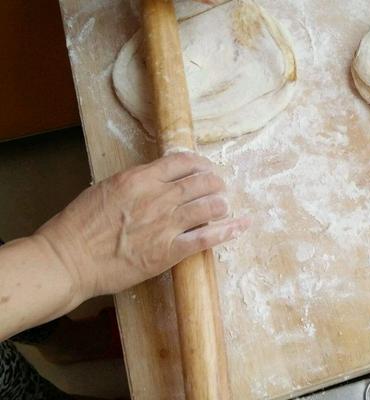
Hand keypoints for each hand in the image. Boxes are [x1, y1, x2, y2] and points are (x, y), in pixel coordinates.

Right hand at [34, 152, 249, 298]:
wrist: (69, 259)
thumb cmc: (80, 225)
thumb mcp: (106, 189)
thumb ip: (136, 183)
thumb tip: (158, 179)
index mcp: (139, 179)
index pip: (181, 162)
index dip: (200, 163)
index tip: (206, 168)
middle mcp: (157, 198)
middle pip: (200, 182)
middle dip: (215, 182)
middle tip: (220, 186)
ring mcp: (165, 225)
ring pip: (208, 206)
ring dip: (221, 204)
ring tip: (224, 205)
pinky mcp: (169, 252)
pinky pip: (207, 238)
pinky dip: (228, 231)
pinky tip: (240, 225)